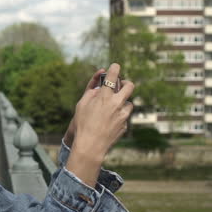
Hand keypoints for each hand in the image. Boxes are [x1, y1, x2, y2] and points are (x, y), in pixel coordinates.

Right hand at [66, 63, 133, 186]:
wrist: (91, 145)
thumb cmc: (83, 123)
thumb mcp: (81, 104)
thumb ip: (91, 92)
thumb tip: (99, 88)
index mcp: (105, 96)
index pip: (113, 76)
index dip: (115, 68)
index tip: (115, 66)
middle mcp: (117, 103)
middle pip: (130, 86)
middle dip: (126, 83)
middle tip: (121, 85)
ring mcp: (123, 115)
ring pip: (129, 103)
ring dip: (122, 103)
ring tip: (112, 109)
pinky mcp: (125, 125)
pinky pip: (125, 117)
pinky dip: (119, 117)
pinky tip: (109, 123)